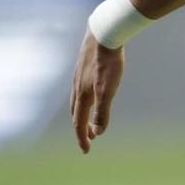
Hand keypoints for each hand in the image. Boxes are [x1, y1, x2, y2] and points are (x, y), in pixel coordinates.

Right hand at [70, 32, 124, 152]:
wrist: (104, 33)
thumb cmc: (108, 63)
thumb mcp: (108, 90)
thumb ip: (102, 112)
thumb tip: (98, 132)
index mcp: (82, 95)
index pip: (79, 123)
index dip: (82, 138)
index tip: (86, 151)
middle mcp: (76, 87)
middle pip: (76, 113)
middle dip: (81, 127)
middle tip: (89, 139)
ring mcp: (78, 75)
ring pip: (77, 100)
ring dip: (82, 113)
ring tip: (88, 119)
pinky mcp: (83, 65)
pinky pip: (80, 87)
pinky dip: (84, 98)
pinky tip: (90, 93)